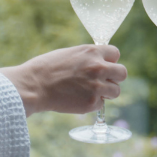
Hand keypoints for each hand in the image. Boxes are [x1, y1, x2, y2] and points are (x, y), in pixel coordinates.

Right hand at [0, 45, 126, 116]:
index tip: (103, 65)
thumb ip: (88, 57)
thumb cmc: (46, 68)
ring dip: (106, 92)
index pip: (116, 53)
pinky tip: (79, 100)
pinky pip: (102, 104)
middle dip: (114, 77)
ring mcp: (96, 86)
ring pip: (116, 91)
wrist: (34, 85)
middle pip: (122, 73)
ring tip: (89, 92)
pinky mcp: (92, 103)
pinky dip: (93, 103)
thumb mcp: (70, 54)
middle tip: (103, 81)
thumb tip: (100, 62)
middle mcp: (98, 67)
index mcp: (92, 52)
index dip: (110, 60)